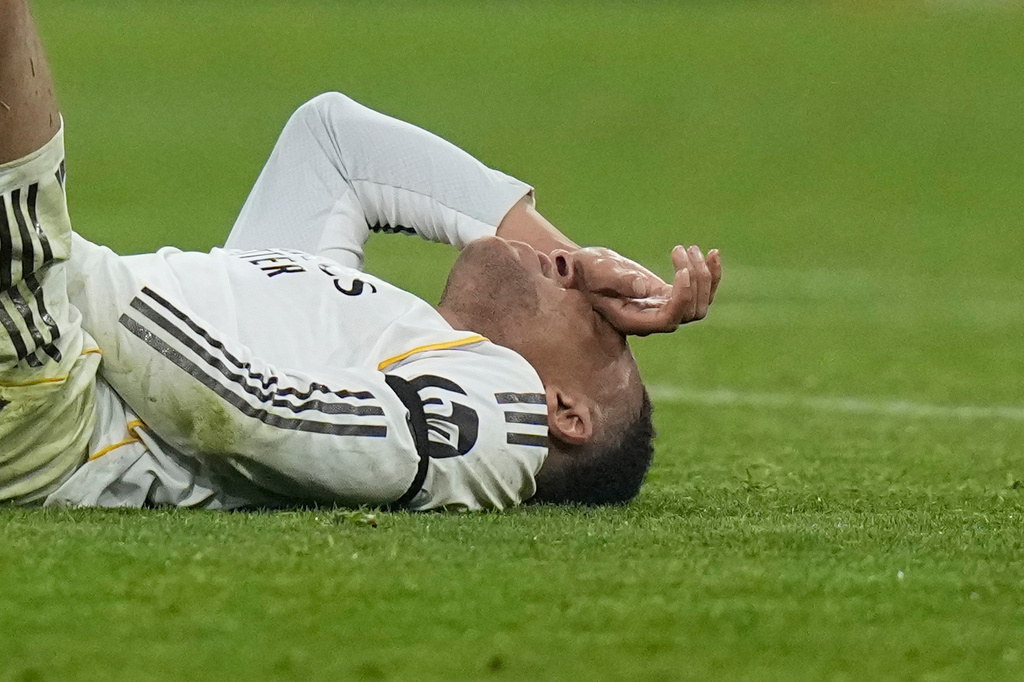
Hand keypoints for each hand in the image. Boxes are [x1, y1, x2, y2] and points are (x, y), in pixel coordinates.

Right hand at [559, 245, 721, 335]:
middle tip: (685, 250)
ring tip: (692, 249)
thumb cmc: (585, 270)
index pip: (669, 320)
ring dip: (704, 276)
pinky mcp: (668, 297)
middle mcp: (651, 320)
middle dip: (695, 282)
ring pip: (700, 305)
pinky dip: (710, 275)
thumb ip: (615, 279)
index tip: (682, 271)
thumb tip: (641, 288)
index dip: (682, 298)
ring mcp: (662, 310)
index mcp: (633, 320)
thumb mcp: (596, 270)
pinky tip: (713, 253)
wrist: (584, 269)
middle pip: (690, 313)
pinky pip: (699, 293)